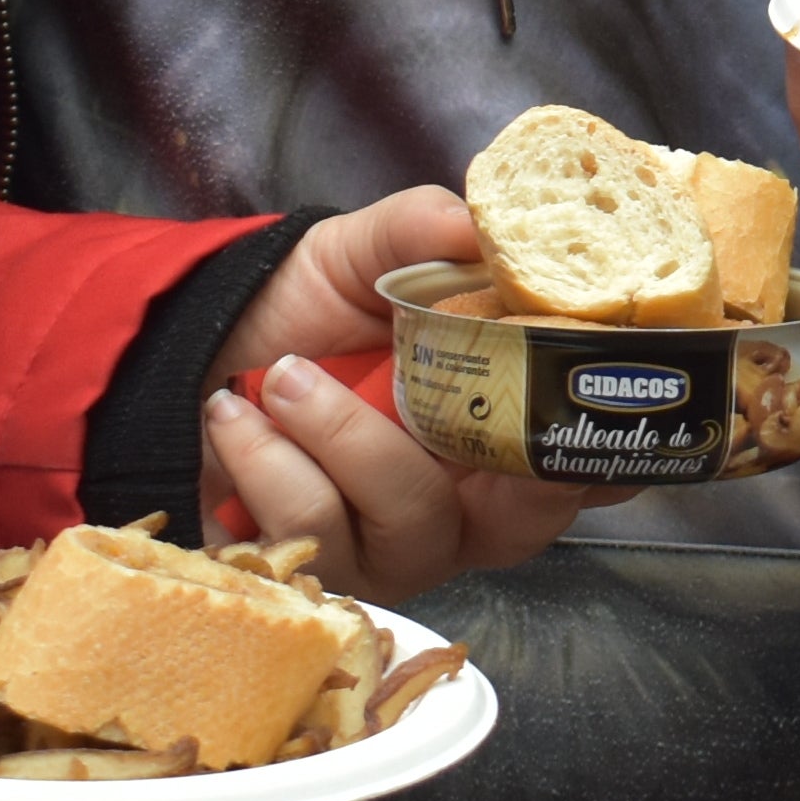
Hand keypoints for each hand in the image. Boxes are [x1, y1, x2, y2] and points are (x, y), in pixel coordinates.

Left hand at [198, 187, 614, 598]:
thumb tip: (478, 225)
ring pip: (409, 520)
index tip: (596, 421)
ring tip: (280, 378)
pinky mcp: (316, 575)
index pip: (588, 466)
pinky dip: (268, 460)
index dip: (610, 455)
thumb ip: (420, 231)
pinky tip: (233, 417)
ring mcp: (390, 553)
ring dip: (339, 435)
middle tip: (413, 386)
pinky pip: (316, 534)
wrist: (189, 357)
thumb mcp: (359, 254)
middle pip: (523, 522)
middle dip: (483, 454)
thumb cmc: (297, 314)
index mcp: (497, 432)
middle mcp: (460, 507)